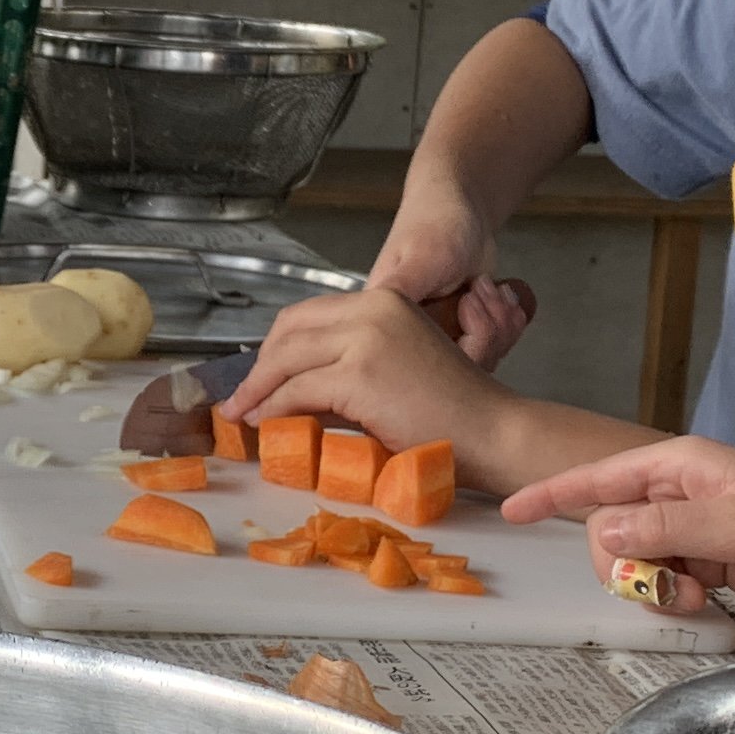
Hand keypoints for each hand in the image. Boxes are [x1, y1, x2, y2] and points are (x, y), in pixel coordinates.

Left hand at [227, 288, 522, 474]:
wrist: (492, 432)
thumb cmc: (453, 412)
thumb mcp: (398, 367)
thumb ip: (354, 363)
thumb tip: (300, 386)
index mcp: (385, 301)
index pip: (309, 314)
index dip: (276, 345)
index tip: (258, 372)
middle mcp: (374, 310)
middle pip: (290, 330)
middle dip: (258, 365)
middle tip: (242, 395)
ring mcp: (366, 339)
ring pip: (287, 359)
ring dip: (257, 389)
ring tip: (242, 413)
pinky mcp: (359, 375)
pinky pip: (297, 391)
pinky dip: (274, 409)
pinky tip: (265, 425)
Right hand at [364, 193, 535, 365]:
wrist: (464, 210)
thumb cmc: (433, 223)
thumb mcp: (419, 259)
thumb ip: (399, 293)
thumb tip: (372, 332)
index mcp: (381, 324)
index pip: (411, 369)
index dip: (449, 353)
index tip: (465, 312)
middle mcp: (407, 339)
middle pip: (451, 372)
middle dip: (482, 336)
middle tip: (480, 297)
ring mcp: (439, 340)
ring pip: (476, 364)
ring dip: (498, 327)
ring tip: (490, 291)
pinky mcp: (463, 337)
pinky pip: (492, 351)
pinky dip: (508, 325)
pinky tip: (500, 297)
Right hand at [508, 437, 734, 614]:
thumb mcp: (733, 523)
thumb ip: (665, 526)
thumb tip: (606, 531)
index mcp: (678, 466)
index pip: (600, 477)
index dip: (554, 494)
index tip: (513, 511)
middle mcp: (678, 492)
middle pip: (612, 530)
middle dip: (626, 565)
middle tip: (662, 586)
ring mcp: (690, 527)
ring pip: (635, 560)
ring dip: (654, 586)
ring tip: (697, 596)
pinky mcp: (706, 559)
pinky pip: (663, 579)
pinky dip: (673, 596)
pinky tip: (704, 600)